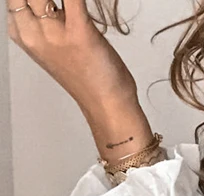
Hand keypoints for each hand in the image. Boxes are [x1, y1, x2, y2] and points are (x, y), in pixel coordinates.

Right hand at [7, 0, 136, 110]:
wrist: (108, 106)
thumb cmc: (89, 79)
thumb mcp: (54, 46)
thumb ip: (49, 21)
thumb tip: (51, 1)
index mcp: (23, 34)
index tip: (46, 2)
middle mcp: (33, 33)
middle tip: (60, 6)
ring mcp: (55, 33)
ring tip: (72, 8)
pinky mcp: (80, 32)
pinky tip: (82, 4)